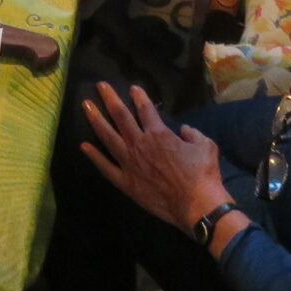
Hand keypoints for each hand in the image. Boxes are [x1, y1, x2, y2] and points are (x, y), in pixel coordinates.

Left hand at [78, 83, 229, 231]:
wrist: (197, 205)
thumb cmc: (203, 174)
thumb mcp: (206, 145)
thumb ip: (193, 133)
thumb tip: (184, 130)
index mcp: (159, 134)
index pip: (145, 109)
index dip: (138, 96)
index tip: (132, 88)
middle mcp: (140, 144)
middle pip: (120, 116)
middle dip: (109, 98)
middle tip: (100, 85)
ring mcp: (130, 163)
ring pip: (108, 136)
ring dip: (96, 119)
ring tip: (86, 106)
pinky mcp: (126, 182)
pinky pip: (106, 167)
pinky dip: (94, 156)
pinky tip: (84, 146)